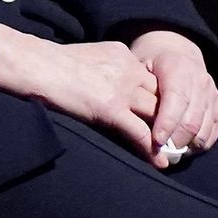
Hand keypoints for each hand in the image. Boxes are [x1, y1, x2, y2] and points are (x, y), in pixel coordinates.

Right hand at [0, 24, 160, 161]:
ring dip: (168, 135)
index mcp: (123, 55)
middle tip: (181, 138)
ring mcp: (121, 89)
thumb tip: (110, 87)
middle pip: (162, 96)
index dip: (162, 99)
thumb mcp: (89, 57)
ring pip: (157, 114)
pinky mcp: (110, 109)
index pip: (152, 80)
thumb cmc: (53, 63)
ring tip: (176, 153)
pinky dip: (153, 149)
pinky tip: (160, 161)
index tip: (168, 115)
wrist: (36, 65)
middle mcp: (128, 70)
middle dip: (171, 118)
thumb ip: (107, 69)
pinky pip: (140, 133)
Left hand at [128, 29, 217, 166]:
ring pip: (203, 130)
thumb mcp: (137, 66)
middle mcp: (199, 79)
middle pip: (192, 120)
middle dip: (175, 141)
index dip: (167, 123)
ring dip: (186, 147)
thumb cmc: (149, 63)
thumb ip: (137, 89)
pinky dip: (198, 146)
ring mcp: (211, 93)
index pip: (177, 99)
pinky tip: (182, 148)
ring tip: (168, 152)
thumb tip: (132, 119)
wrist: (175, 52)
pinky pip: (212, 133)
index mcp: (178, 67)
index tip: (155, 142)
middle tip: (159, 153)